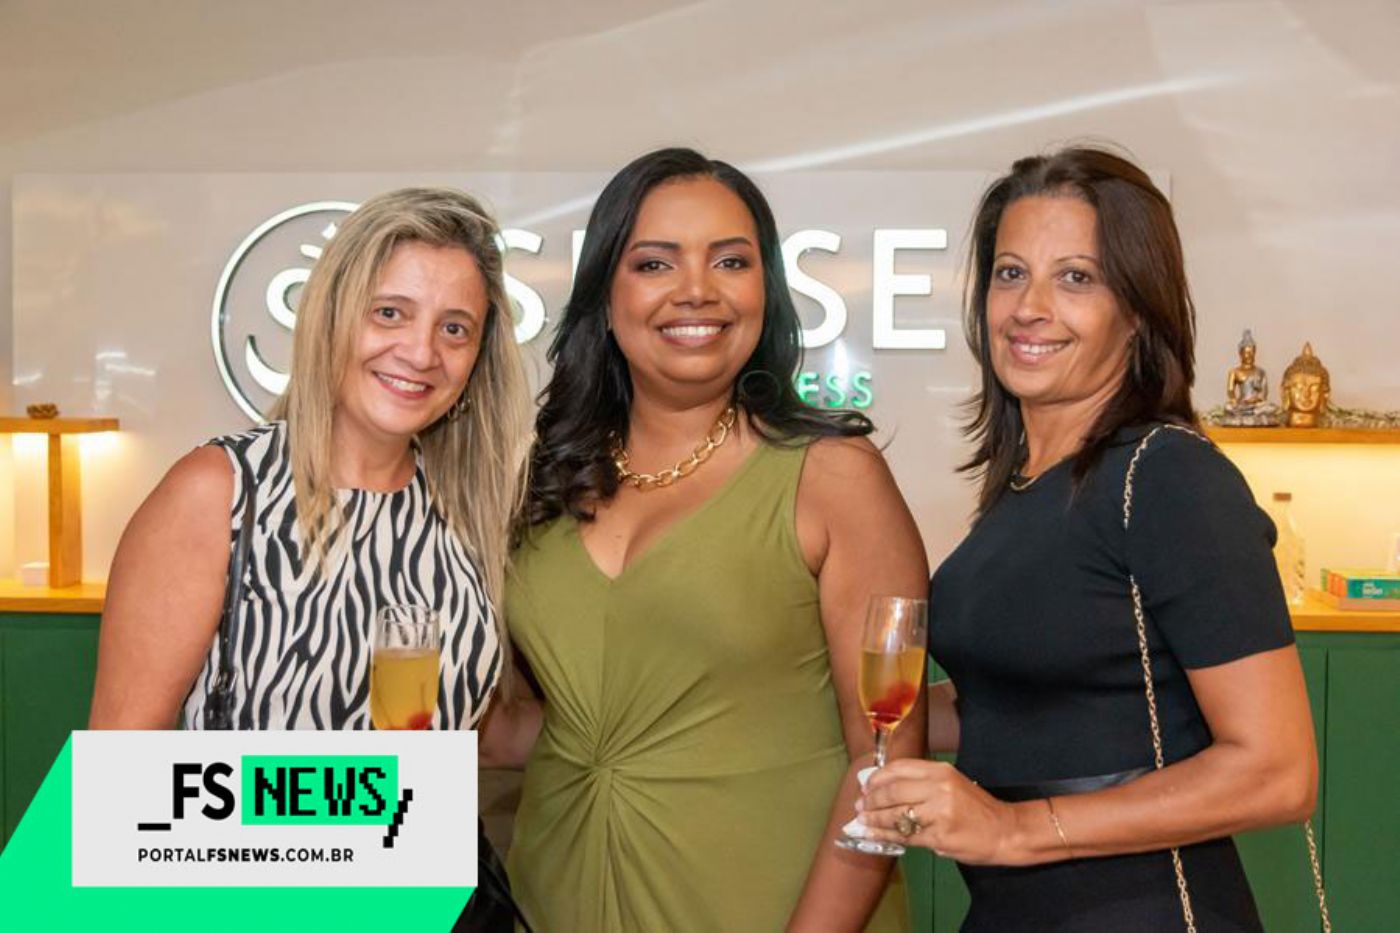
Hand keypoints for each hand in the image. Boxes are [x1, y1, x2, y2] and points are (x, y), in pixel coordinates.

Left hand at [855, 759, 1025, 864]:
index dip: (877, 778)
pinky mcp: (938, 837)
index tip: (865, 786)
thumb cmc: (975, 808)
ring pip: (895, 816)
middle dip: (871, 800)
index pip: (898, 769)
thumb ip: (920, 784)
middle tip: (859, 807)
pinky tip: (875, 836)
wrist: (1004, 831)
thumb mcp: (950, 783)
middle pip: (892, 792)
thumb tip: (883, 788)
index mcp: (940, 771)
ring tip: (862, 822)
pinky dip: (885, 836)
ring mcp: (938, 813)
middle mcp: (938, 788)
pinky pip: (904, 836)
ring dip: (874, 820)